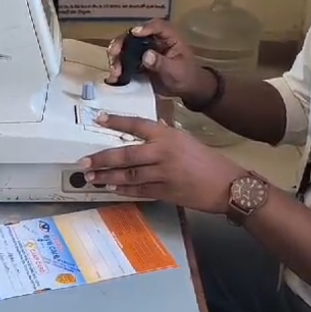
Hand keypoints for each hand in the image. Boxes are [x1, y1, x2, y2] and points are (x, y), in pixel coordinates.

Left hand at [79, 113, 245, 212]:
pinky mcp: (165, 193)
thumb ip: (164, 137)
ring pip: (129, 175)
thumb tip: (145, 133)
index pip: (137, 124)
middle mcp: (163, 153)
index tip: (98, 118)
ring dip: (107, 177)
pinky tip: (111, 188)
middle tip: (84, 162)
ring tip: (91, 177)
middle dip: (102, 159)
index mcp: (168, 136)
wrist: (226, 185)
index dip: (117, 121)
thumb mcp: (185, 140)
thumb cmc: (207, 160)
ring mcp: (163, 174)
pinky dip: (124, 189)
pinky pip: (139, 190)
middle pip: (126, 155)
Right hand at [107, 19, 211, 102]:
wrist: (186, 90)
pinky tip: (113, 78)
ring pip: (125, 49)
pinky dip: (117, 69)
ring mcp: (143, 51)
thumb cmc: (186, 76)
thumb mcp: (177, 71)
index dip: (145, 27)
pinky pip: (124, 63)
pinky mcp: (137, 63)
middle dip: (121, 43)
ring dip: (116, 58)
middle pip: (134, 36)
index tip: (135, 33)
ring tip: (114, 72)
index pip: (157, 26)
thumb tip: (146, 56)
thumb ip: (162, 63)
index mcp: (168, 37)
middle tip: (113, 52)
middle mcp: (153, 41)